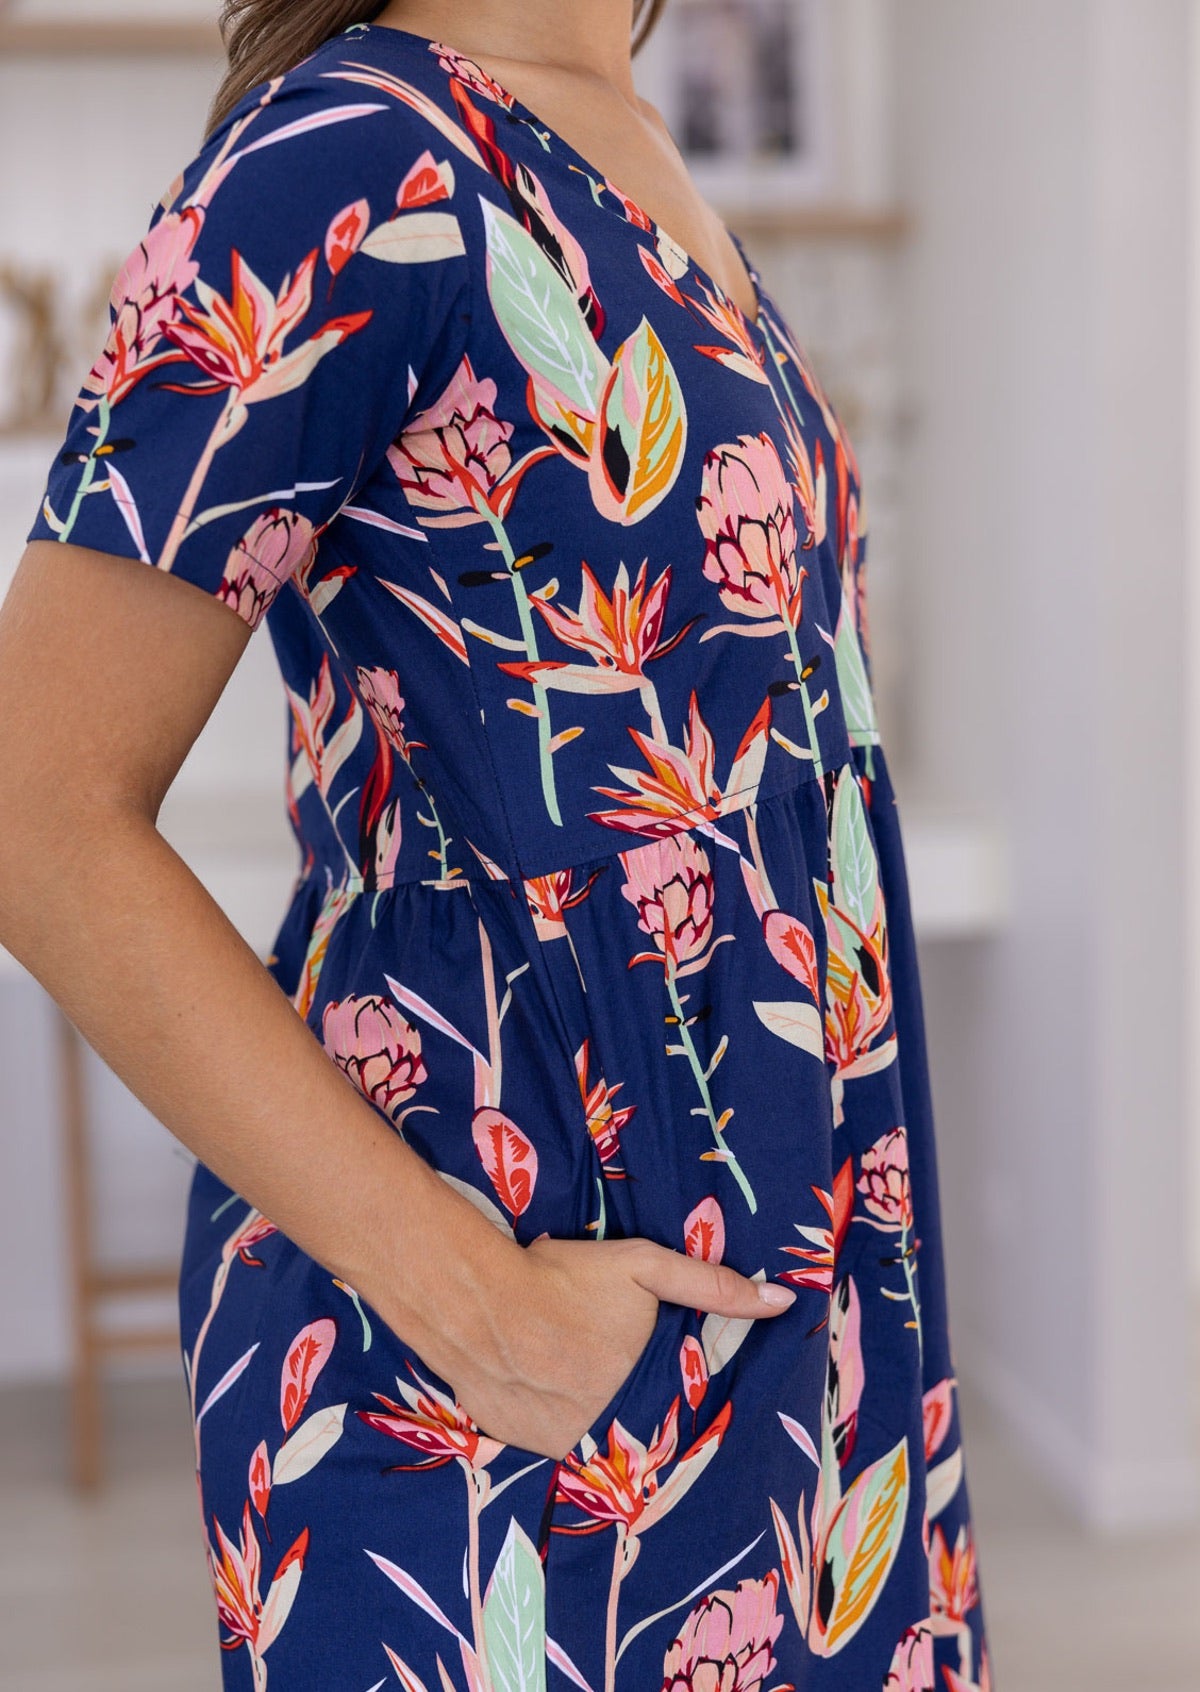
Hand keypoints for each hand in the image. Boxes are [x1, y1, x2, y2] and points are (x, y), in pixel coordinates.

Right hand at [451, 1234, 796, 1460]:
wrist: (473, 1295)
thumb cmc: (563, 1277)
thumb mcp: (644, 1267)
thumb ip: (712, 1285)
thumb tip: (781, 1301)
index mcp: (638, 1399)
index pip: (673, 1413)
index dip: (666, 1391)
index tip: (650, 1367)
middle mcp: (599, 1434)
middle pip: (628, 1422)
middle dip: (623, 1395)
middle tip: (597, 1354)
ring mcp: (553, 1445)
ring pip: (586, 1434)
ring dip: (584, 1408)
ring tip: (567, 1365)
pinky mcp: (513, 1442)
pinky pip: (545, 1435)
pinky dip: (547, 1413)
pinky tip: (539, 1377)